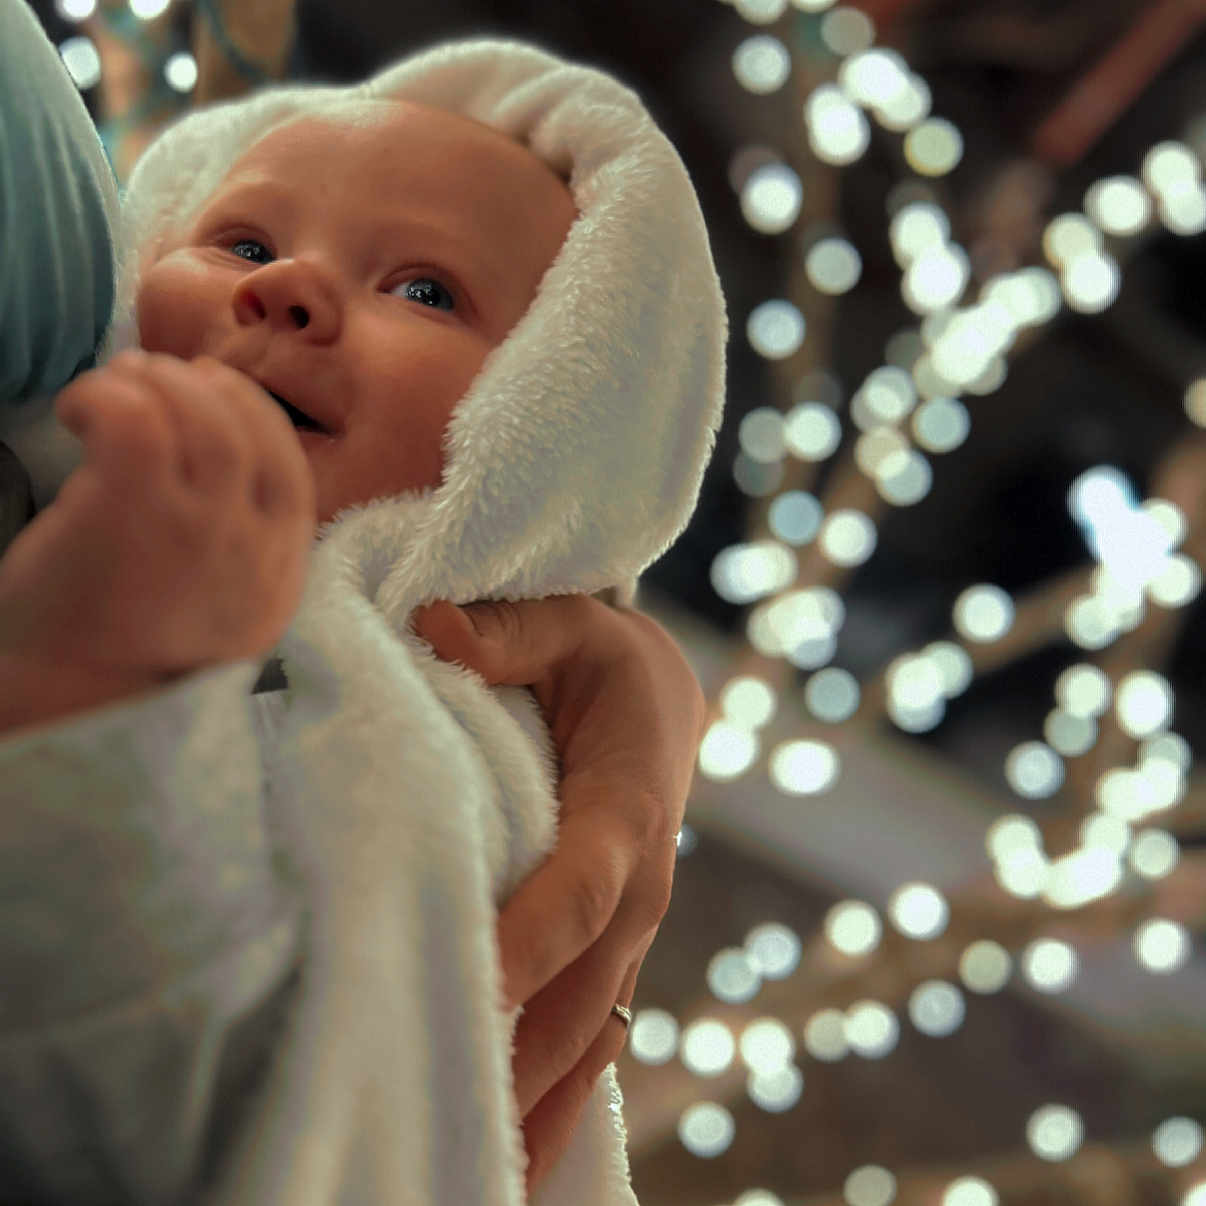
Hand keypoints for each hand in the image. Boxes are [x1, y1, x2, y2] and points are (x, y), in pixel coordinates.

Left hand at [0, 351, 313, 682]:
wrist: (68, 712)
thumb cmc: (126, 659)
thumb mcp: (218, 613)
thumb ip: (238, 551)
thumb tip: (214, 464)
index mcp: (278, 576)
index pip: (291, 470)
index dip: (251, 414)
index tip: (209, 391)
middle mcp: (253, 550)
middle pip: (247, 430)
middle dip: (199, 385)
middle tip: (147, 375)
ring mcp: (200, 530)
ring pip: (199, 414)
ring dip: (152, 381)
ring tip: (108, 387)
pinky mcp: (134, 514)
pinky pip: (134, 417)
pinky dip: (103, 393)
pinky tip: (75, 410)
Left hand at [411, 594, 704, 1193]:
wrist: (663, 701)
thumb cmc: (604, 660)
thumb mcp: (570, 621)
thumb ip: (510, 631)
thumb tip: (433, 629)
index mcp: (629, 807)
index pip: (586, 884)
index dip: (538, 935)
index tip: (478, 984)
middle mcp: (640, 887)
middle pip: (585, 985)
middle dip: (522, 1050)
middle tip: (438, 1107)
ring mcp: (630, 933)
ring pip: (589, 1034)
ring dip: (535, 1099)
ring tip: (468, 1166)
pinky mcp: (611, 954)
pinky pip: (593, 1041)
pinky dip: (559, 1104)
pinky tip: (512, 1162)